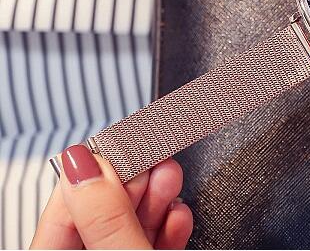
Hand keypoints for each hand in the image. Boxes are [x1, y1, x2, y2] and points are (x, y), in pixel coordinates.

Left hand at [31, 146, 192, 248]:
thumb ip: (106, 215)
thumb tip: (84, 162)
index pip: (66, 203)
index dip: (97, 166)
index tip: (128, 136)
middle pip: (100, 210)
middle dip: (133, 178)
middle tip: (156, 152)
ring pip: (129, 224)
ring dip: (156, 198)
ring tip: (170, 177)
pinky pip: (150, 243)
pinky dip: (167, 226)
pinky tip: (177, 215)